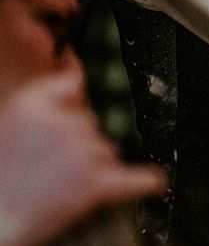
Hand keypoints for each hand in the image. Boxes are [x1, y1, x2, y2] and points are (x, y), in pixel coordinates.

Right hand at [0, 64, 165, 245]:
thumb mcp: (10, 122)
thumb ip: (44, 95)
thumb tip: (70, 58)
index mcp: (34, 103)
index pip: (72, 85)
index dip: (73, 98)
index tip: (78, 94)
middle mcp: (63, 121)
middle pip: (90, 123)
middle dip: (76, 143)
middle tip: (44, 169)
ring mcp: (82, 150)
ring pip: (104, 151)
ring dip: (90, 167)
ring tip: (55, 187)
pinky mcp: (94, 184)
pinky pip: (133, 179)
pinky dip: (145, 182)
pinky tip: (155, 182)